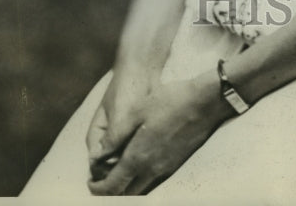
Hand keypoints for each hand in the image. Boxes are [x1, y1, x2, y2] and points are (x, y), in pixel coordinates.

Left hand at [87, 71, 233, 195]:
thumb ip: (115, 135)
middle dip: (110, 192)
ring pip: (141, 190)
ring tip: (117, 173)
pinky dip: (140, 180)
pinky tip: (138, 165)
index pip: (112, 187)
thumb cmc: (170, 101)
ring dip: (126, 187)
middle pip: (126, 195)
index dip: (97, 188)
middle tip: (100, 180)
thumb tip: (97, 154)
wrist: (205, 102)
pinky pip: (153, 181)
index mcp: (138, 157)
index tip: (90, 182)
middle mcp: (152, 169)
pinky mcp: (176, 164)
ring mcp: (166, 169)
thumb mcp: (137, 111)